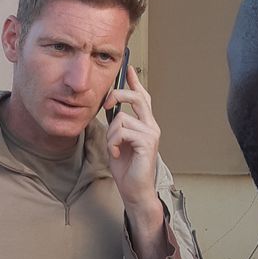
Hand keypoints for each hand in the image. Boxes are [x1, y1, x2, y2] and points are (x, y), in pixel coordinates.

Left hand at [105, 66, 165, 258]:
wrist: (134, 190)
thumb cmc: (126, 167)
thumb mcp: (117, 141)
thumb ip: (117, 125)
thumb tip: (110, 110)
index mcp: (145, 124)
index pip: (142, 98)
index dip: (134, 83)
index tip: (128, 68)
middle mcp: (151, 125)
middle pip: (136, 98)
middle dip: (118, 96)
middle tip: (106, 102)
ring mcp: (151, 134)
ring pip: (121, 119)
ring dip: (110, 135)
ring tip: (114, 148)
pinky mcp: (148, 143)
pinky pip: (122, 131)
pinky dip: (113, 143)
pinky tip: (116, 153)